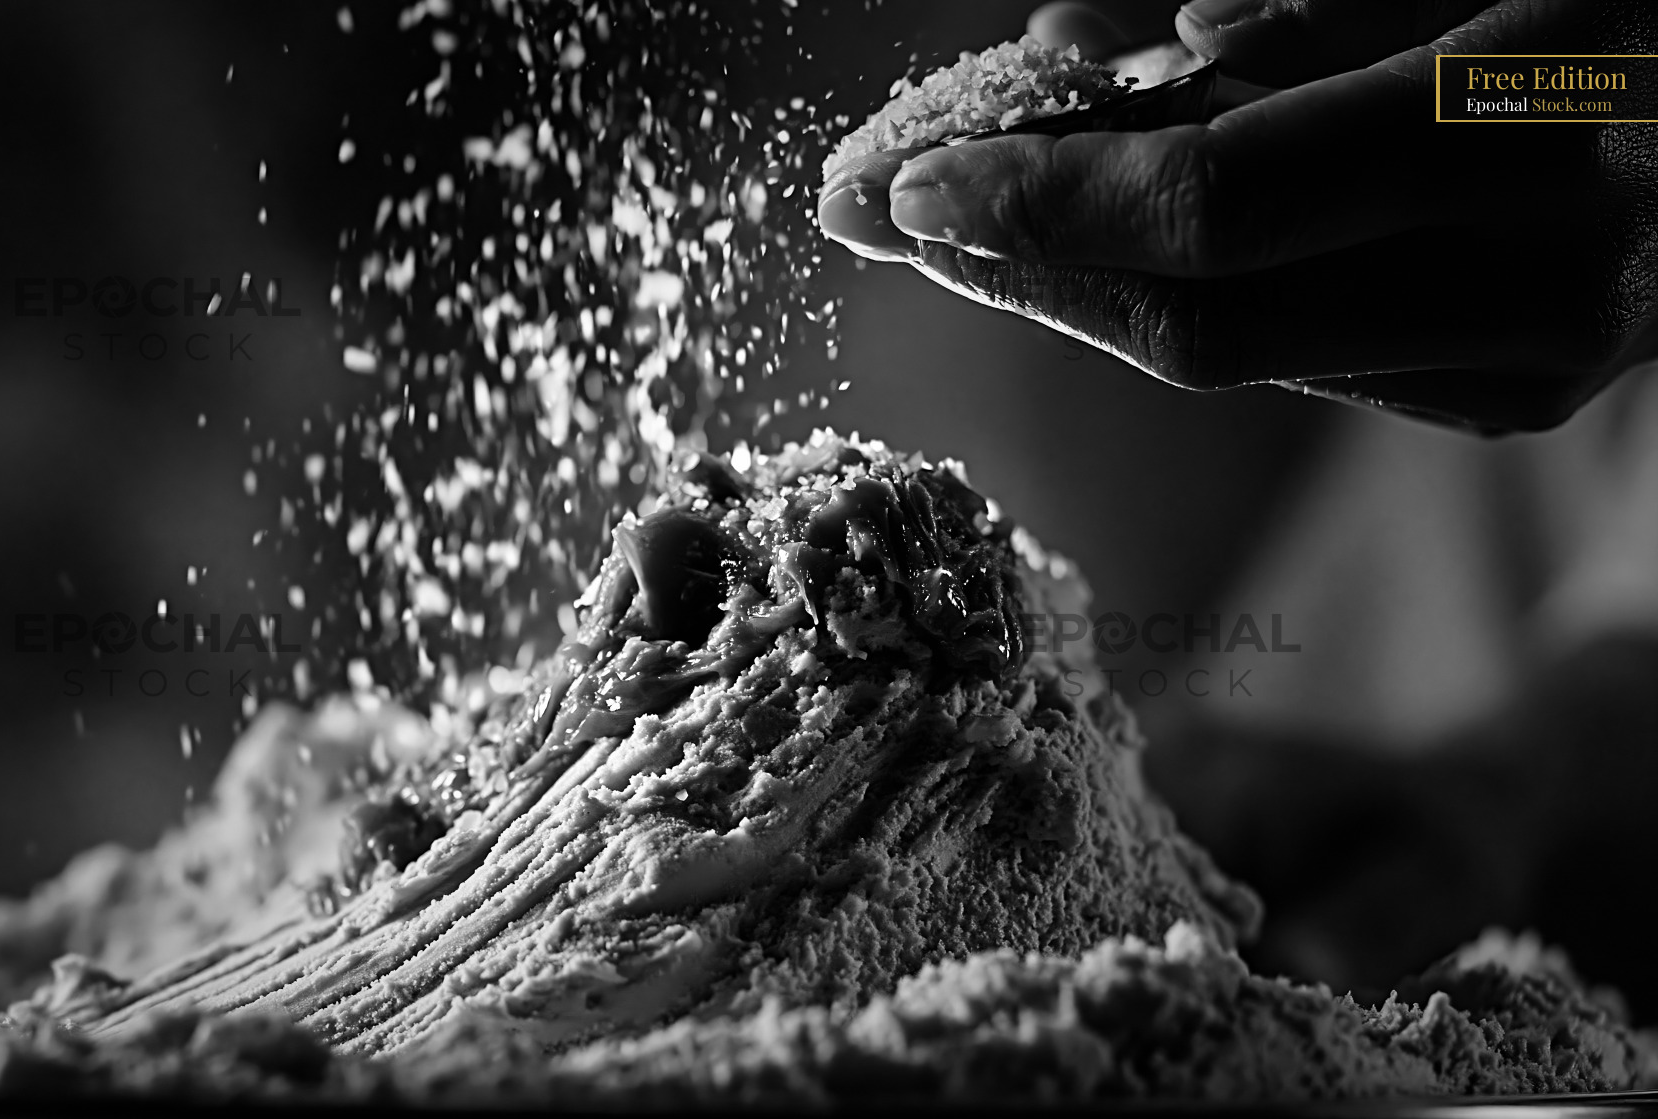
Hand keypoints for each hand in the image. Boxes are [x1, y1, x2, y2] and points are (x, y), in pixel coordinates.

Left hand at [818, 0, 1657, 432]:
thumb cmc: (1616, 13)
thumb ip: (1294, 28)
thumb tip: (1084, 58)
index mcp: (1537, 126)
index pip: (1225, 210)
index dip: (1047, 199)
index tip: (910, 176)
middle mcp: (1542, 281)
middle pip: (1199, 321)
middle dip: (1013, 267)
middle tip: (878, 208)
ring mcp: (1527, 367)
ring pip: (1231, 352)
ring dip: (1069, 281)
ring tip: (957, 207)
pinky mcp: (1503, 398)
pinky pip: (1291, 351)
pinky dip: (1173, 288)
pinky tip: (1085, 228)